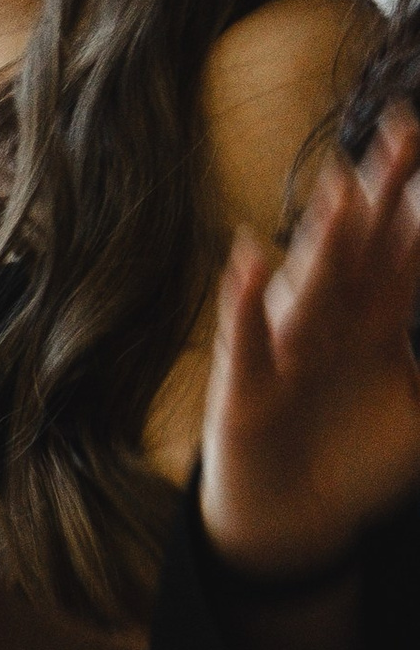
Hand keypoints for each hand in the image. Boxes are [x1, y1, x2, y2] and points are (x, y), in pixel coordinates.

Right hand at [201, 105, 419, 576]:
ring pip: (311, 286)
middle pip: (363, 249)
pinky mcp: (246, 388)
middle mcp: (332, 322)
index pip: (406, 250)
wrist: (292, 517)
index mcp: (376, 320)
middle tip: (405, 133)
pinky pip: (247, 341)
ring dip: (324, 239)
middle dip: (383, 195)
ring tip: (341, 188)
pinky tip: (248, 262)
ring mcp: (287, 349)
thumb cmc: (355, 457)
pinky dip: (245, 304)